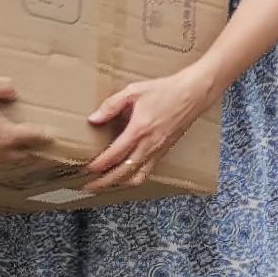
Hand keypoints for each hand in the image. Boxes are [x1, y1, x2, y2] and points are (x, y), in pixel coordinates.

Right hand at [0, 76, 60, 177]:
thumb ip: (1, 87)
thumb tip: (12, 90)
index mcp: (6, 134)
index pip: (33, 136)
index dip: (44, 134)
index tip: (51, 135)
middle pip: (22, 154)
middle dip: (29, 149)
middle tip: (34, 144)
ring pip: (3, 159)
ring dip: (9, 153)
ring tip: (9, 146)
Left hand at [82, 69, 206, 192]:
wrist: (192, 95)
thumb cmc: (164, 91)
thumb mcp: (133, 91)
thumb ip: (111, 105)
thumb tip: (93, 119)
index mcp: (139, 130)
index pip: (114, 155)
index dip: (98, 165)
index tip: (85, 169)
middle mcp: (148, 145)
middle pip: (122, 173)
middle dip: (103, 182)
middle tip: (86, 186)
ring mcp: (157, 151)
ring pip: (135, 177)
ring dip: (118, 183)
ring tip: (103, 184)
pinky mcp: (163, 153)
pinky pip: (147, 172)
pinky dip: (133, 178)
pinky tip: (124, 176)